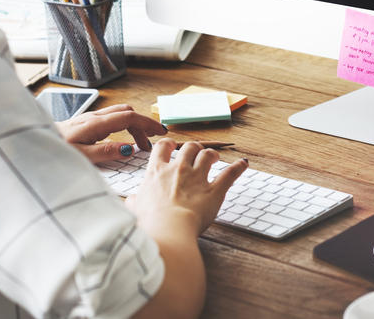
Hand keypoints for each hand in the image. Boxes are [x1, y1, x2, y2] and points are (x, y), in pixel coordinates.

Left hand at [55, 104, 165, 162]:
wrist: (37, 143)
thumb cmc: (56, 150)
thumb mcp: (82, 156)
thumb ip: (106, 152)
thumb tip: (129, 149)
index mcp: (96, 124)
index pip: (129, 117)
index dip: (147, 123)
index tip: (160, 132)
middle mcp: (95, 117)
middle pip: (127, 113)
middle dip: (143, 125)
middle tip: (151, 142)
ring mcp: (90, 118)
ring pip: (120, 114)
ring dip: (134, 125)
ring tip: (140, 144)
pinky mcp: (86, 122)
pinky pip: (111, 118)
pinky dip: (124, 126)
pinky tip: (122, 140)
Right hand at [126, 139, 247, 235]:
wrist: (167, 229)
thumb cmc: (149, 222)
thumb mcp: (134, 209)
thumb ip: (134, 202)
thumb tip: (130, 201)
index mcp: (157, 172)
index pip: (163, 147)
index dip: (169, 144)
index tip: (172, 146)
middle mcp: (178, 169)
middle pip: (189, 147)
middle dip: (194, 148)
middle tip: (196, 153)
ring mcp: (197, 178)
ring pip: (207, 155)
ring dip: (212, 154)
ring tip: (215, 157)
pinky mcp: (214, 191)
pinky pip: (229, 174)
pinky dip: (238, 168)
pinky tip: (243, 164)